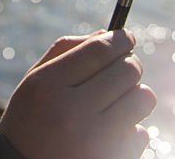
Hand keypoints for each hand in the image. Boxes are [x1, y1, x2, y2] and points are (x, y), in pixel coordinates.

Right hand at [0, 29, 155, 158]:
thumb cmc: (31, 120)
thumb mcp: (34, 82)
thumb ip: (65, 52)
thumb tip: (108, 34)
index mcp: (48, 85)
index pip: (99, 49)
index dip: (119, 39)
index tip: (126, 38)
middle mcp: (71, 110)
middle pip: (127, 70)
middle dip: (130, 65)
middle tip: (123, 70)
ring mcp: (95, 139)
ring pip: (143, 98)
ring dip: (136, 96)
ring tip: (117, 104)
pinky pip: (142, 132)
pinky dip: (131, 130)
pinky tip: (108, 135)